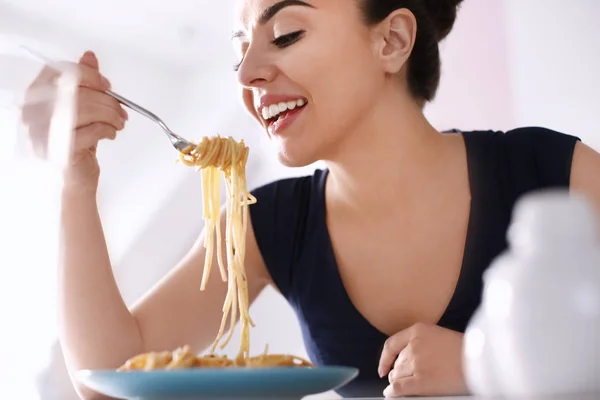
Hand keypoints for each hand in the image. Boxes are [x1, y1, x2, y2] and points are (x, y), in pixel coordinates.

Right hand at [21, 51, 127, 189]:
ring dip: (110, 115)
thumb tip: (90, 56)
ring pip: (85, 110)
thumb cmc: (78, 139)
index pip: (59, 73)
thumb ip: (84, 81)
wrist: (77, 173)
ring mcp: (44, 133)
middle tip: (120, 110)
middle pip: (76, 92)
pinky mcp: (60, 150)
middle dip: (106, 100)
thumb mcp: (83, 106)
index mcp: (36, 97)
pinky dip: (107, 130)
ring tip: (118, 123)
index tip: (106, 85)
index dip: (86, 75)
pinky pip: (90, 131)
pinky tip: (110, 133)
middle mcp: (34, 113)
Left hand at [378, 322, 467, 397]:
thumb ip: (423, 343)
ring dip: (399, 382)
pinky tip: (392, 394)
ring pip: (396, 376)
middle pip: (396, 364)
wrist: (482, 360)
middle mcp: (414, 346)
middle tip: (404, 379)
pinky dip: (393, 392)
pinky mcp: (421, 381)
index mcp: (418, 331)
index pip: (391, 344)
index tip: (383, 366)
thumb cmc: (468, 351)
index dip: (385, 358)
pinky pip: (399, 388)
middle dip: (398, 372)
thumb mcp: (440, 336)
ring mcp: (417, 363)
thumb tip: (408, 358)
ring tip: (407, 386)